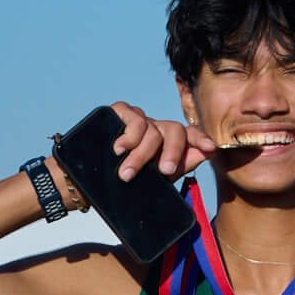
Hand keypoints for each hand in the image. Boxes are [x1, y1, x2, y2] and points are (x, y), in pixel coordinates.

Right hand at [46, 102, 215, 205]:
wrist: (85, 182)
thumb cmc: (123, 183)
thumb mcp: (154, 180)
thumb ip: (179, 166)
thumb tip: (204, 153)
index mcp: (167, 144)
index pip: (189, 135)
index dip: (200, 139)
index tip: (210, 148)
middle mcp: (155, 128)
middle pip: (175, 130)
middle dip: (172, 152)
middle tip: (163, 172)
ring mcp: (138, 119)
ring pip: (152, 128)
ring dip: (141, 154)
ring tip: (126, 174)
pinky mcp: (119, 112)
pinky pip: (134, 118)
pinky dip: (129, 135)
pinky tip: (119, 148)